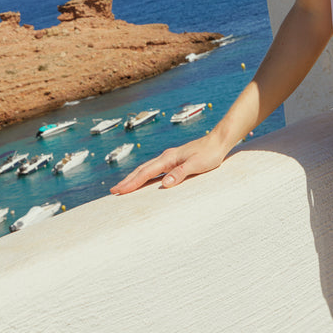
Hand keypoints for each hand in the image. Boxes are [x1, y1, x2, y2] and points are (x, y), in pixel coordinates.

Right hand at [109, 135, 229, 195]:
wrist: (218, 141)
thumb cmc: (209, 154)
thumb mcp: (196, 165)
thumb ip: (180, 174)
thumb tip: (164, 184)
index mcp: (168, 158)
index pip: (145, 172)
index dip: (131, 183)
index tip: (119, 191)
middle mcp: (166, 157)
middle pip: (142, 170)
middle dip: (128, 181)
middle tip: (114, 191)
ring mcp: (170, 158)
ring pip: (147, 168)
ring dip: (134, 178)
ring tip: (124, 187)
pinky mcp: (175, 160)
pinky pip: (155, 169)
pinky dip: (145, 175)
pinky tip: (145, 180)